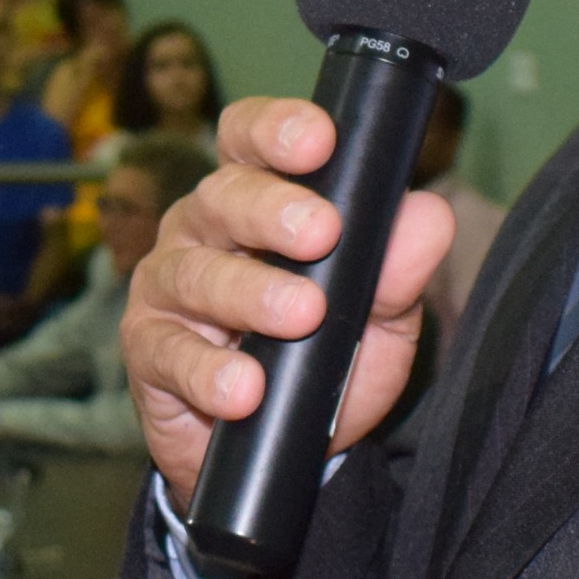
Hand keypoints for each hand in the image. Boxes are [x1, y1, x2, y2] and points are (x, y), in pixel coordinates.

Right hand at [120, 95, 453, 502]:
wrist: (284, 450)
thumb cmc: (323, 358)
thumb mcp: (377, 320)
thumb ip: (399, 271)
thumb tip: (430, 215)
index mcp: (254, 202)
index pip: (249, 140)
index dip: (276, 129)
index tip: (320, 141)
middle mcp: (201, 231)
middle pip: (222, 197)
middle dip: (272, 210)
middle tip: (321, 234)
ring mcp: (166, 289)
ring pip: (196, 274)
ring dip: (250, 293)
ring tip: (301, 317)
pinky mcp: (148, 352)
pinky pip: (168, 354)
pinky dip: (208, 371)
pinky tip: (244, 388)